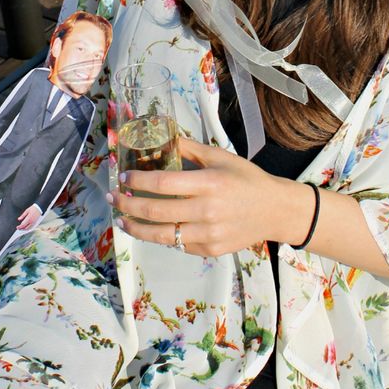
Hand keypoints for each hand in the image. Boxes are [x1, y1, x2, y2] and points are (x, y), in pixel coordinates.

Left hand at [16, 204, 41, 230]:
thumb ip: (22, 216)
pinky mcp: (35, 223)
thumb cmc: (33, 208)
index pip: (23, 225)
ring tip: (21, 228)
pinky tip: (25, 227)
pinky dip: (27, 228)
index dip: (19, 227)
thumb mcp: (26, 211)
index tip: (17, 227)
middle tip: (18, 228)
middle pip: (25, 228)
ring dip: (24, 229)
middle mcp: (31, 222)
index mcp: (29, 219)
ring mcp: (34, 223)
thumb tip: (18, 219)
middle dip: (21, 229)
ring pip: (28, 228)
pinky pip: (31, 227)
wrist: (39, 208)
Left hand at [110, 136, 310, 256]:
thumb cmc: (247, 179)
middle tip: (113, 199)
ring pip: (162, 236)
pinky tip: (150, 229)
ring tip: (122, 220)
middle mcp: (207, 211)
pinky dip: (161, 236)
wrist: (275, 210)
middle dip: (128, 206)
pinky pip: (178, 244)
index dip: (138, 182)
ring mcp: (208, 235)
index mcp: (209, 183)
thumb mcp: (220, 156)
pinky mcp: (210, 250)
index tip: (123, 178)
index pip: (163, 184)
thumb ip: (189, 149)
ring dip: (137, 228)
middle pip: (156, 212)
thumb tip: (161, 137)